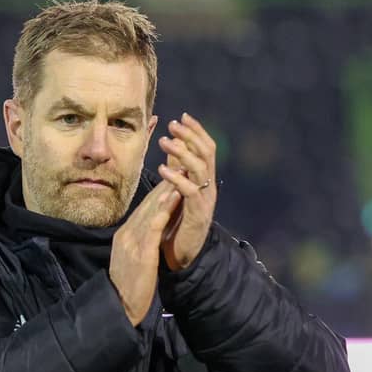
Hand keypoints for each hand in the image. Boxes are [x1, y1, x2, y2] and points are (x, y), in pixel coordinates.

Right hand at [110, 180, 181, 325]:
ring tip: (179, 172)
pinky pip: (153, 226)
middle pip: (147, 205)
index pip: (143, 210)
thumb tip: (147, 233)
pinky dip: (164, 209)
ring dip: (166, 190)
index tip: (171, 177)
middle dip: (164, 184)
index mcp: (124, 236)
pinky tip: (173, 197)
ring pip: (151, 210)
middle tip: (178, 164)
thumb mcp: (131, 260)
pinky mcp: (141, 253)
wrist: (118, 306)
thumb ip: (137, 244)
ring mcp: (132, 243)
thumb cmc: (128, 287)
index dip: (158, 192)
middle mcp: (127, 235)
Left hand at [158, 112, 217, 270]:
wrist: (183, 255)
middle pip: (206, 153)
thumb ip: (177, 172)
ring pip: (199, 169)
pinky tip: (163, 169)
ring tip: (165, 142)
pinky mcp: (198, 214)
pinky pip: (189, 191)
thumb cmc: (177, 223)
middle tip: (173, 123)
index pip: (206, 149)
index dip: (196, 131)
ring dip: (182, 153)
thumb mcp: (177, 193)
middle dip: (191, 135)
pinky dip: (176, 178)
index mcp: (204, 181)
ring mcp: (205, 200)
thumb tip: (173, 148)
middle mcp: (209, 187)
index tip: (182, 116)